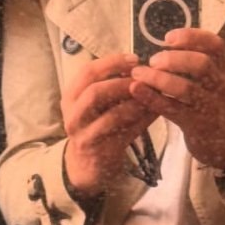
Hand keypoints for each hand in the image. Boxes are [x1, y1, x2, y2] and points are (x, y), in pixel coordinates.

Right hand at [61, 53, 157, 194]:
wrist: (87, 165)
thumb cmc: (98, 127)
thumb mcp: (100, 105)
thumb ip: (115, 86)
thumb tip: (147, 66)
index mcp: (71, 96)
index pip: (87, 71)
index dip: (112, 62)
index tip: (135, 59)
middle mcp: (72, 113)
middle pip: (94, 90)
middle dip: (122, 81)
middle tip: (145, 78)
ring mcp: (83, 133)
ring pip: (109, 114)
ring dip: (133, 101)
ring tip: (151, 94)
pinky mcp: (98, 148)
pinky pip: (121, 131)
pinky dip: (139, 119)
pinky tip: (153, 112)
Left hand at [129, 28, 224, 167]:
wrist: (220, 137)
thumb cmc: (204, 98)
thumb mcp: (207, 77)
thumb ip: (190, 59)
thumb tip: (161, 41)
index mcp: (222, 68)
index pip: (216, 46)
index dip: (192, 37)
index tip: (168, 38)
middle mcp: (219, 85)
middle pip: (202, 64)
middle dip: (174, 58)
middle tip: (153, 60)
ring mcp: (209, 105)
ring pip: (186, 89)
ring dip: (158, 78)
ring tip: (138, 74)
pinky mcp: (194, 123)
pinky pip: (172, 109)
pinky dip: (152, 98)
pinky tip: (136, 89)